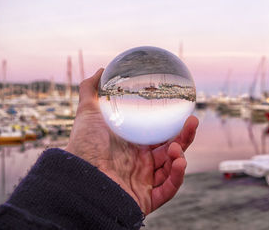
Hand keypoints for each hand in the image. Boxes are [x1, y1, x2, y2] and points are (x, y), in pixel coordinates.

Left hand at [66, 68, 198, 214]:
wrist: (76, 177)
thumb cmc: (82, 145)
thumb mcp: (88, 112)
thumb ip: (91, 89)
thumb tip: (101, 70)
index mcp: (133, 146)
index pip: (160, 135)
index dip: (173, 125)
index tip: (183, 111)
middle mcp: (140, 163)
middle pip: (171, 150)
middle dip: (185, 137)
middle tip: (192, 121)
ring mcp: (143, 181)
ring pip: (172, 169)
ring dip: (180, 156)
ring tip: (177, 148)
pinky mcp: (145, 198)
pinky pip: (167, 190)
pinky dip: (177, 177)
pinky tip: (179, 163)